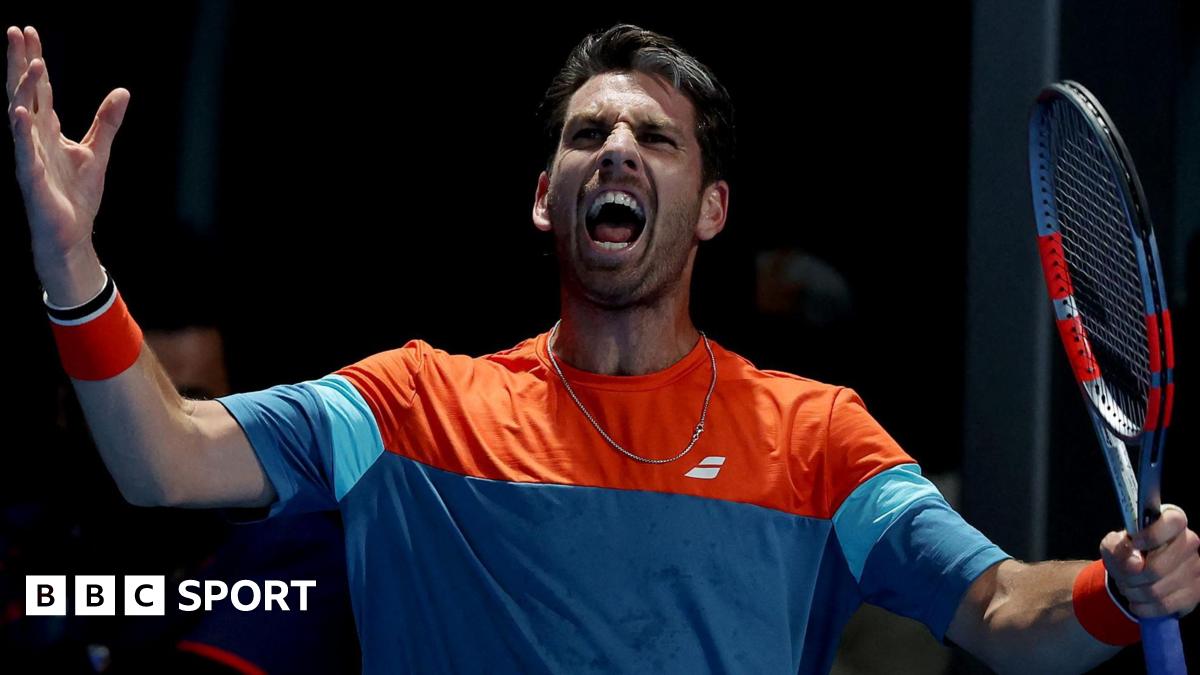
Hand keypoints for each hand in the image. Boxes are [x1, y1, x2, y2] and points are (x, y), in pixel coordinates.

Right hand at [7, 25, 127, 260]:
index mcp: (48, 130)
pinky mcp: (31, 178)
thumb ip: (107, 122)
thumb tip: (123, 92)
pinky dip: (22, 132)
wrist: (72, 234)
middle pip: (24, 92)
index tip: (29, 31)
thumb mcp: (98, 152)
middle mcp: (34, 138)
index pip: (40, 89)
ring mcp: (30, 156)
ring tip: (33, 64)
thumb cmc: (77, 196)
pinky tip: (21, 112)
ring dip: (25, 90)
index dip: (34, 60)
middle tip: (16, 31)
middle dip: (20, 63)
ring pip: (22, 116)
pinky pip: (25, 151)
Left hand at [1100, 504, 1199, 617]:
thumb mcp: (1113, 543)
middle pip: (1156, 568)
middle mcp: (1190, 541)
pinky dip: (1143, 607)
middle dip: (1130, 577)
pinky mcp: (1196, 592)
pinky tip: (1137, 600)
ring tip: (1128, 586)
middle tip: (1122, 576)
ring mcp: (1196, 568)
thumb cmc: (1128, 550)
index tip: (1134, 543)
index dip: (1152, 535)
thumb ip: (1117, 547)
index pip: (1173, 521)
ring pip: (1156, 590)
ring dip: (1133, 592)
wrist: (1138, 571)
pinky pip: (1163, 606)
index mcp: (1172, 520)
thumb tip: (1134, 564)